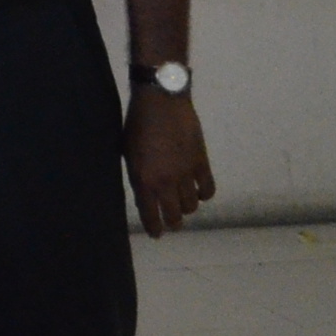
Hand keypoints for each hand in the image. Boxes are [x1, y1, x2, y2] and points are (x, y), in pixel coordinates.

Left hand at [124, 90, 215, 235]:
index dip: (154, 228)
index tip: (156, 234)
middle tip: (170, 221)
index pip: (151, 215)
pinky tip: (199, 192)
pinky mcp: (202, 163)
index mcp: (144, 180)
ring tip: (182, 204)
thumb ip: (137, 176)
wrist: (161, 100)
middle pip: (175, 215)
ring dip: (187, 208)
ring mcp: (187, 174)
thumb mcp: (128, 153)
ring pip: (192, 206)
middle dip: (172, 222)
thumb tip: (144, 194)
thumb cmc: (136, 123)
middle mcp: (166, 182)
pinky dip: (204, 195)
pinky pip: (208, 190)